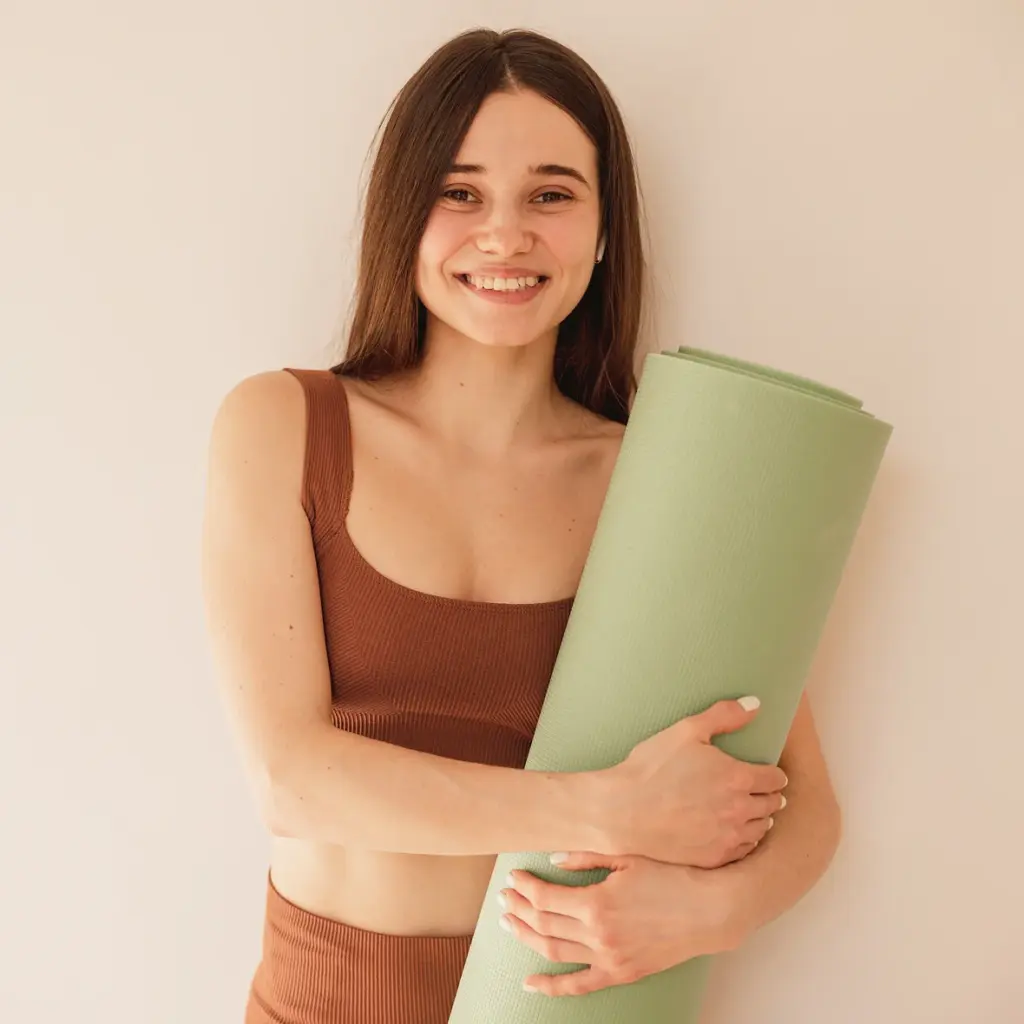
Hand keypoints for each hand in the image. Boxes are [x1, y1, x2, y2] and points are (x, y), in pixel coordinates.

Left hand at [498, 851, 745, 996]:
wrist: (708, 910)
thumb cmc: (670, 876)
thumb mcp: (627, 856)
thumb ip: (586, 856)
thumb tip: (552, 859)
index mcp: (597, 902)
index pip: (545, 897)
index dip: (524, 887)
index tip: (513, 877)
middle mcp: (598, 934)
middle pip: (543, 923)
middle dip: (517, 909)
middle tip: (503, 898)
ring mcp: (609, 958)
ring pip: (553, 952)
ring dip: (525, 937)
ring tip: (508, 924)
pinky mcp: (621, 973)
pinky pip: (579, 986)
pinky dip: (551, 988)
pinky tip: (530, 983)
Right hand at [597, 698, 787, 866]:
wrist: (623, 810)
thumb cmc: (652, 767)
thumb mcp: (686, 731)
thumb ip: (724, 716)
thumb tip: (755, 703)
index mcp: (737, 777)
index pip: (775, 778)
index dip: (773, 773)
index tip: (767, 773)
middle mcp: (738, 809)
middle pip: (772, 804)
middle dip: (768, 795)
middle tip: (760, 790)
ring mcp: (728, 836)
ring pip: (762, 828)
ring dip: (759, 818)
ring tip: (750, 810)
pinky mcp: (715, 856)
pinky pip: (744, 849)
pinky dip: (744, 839)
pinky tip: (734, 830)